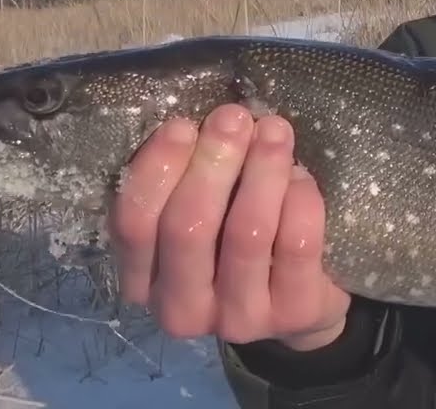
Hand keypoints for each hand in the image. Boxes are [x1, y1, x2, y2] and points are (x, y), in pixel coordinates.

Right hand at [108, 104, 350, 350]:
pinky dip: (299, 199)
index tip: (182, 125)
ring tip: (275, 132)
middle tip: (233, 118)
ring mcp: (238, 318)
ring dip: (261, 171)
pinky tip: (301, 176)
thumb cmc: (237, 240)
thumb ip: (189, 180)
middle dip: (212, 162)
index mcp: (144, 281)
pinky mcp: (292, 313)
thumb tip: (204, 122)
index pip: (133, 225)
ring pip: (246, 234)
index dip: (156, 170)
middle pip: (187, 228)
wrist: (302, 303)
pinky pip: (296, 243)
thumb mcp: (203, 217)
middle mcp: (182, 309)